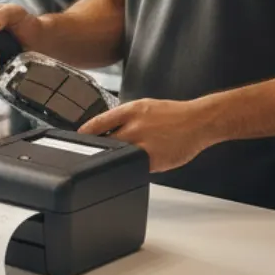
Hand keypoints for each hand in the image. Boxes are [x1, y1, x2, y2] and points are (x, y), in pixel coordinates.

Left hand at [79, 98, 217, 172]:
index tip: (77, 139)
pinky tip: (131, 166)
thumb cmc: (172, 114)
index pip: (98, 122)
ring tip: (111, 161)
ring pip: (119, 156)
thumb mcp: (143, 106)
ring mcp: (144, 145)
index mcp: (130, 111)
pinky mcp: (155, 161)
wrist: (197, 121)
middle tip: (92, 153)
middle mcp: (134, 127)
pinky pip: (136, 167)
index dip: (84, 133)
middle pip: (105, 142)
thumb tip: (105, 128)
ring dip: (113, 159)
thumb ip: (124, 117)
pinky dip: (131, 168)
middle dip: (97, 148)